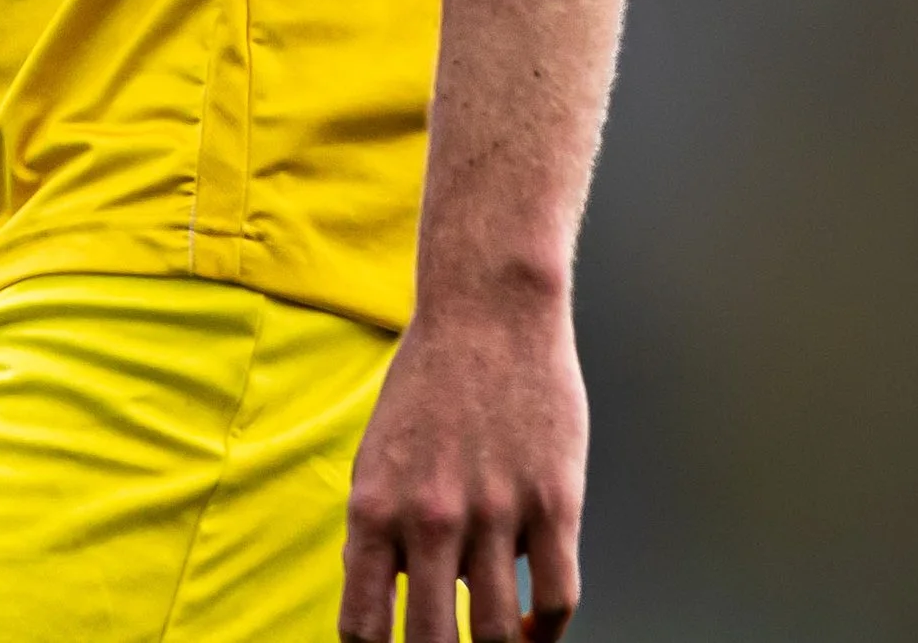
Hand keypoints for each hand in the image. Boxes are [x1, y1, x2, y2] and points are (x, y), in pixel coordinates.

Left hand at [339, 287, 586, 642]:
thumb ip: (374, 530)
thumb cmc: (429, 380)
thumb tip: (378, 602)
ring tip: (495, 641)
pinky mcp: (553, 503)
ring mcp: (495, 514)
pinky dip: (546, 631)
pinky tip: (534, 626)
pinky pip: (554, 601)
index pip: (363, 628)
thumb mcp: (376, 453)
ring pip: (499, 637)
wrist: (487, 308)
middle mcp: (431, 519)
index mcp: (375, 508)